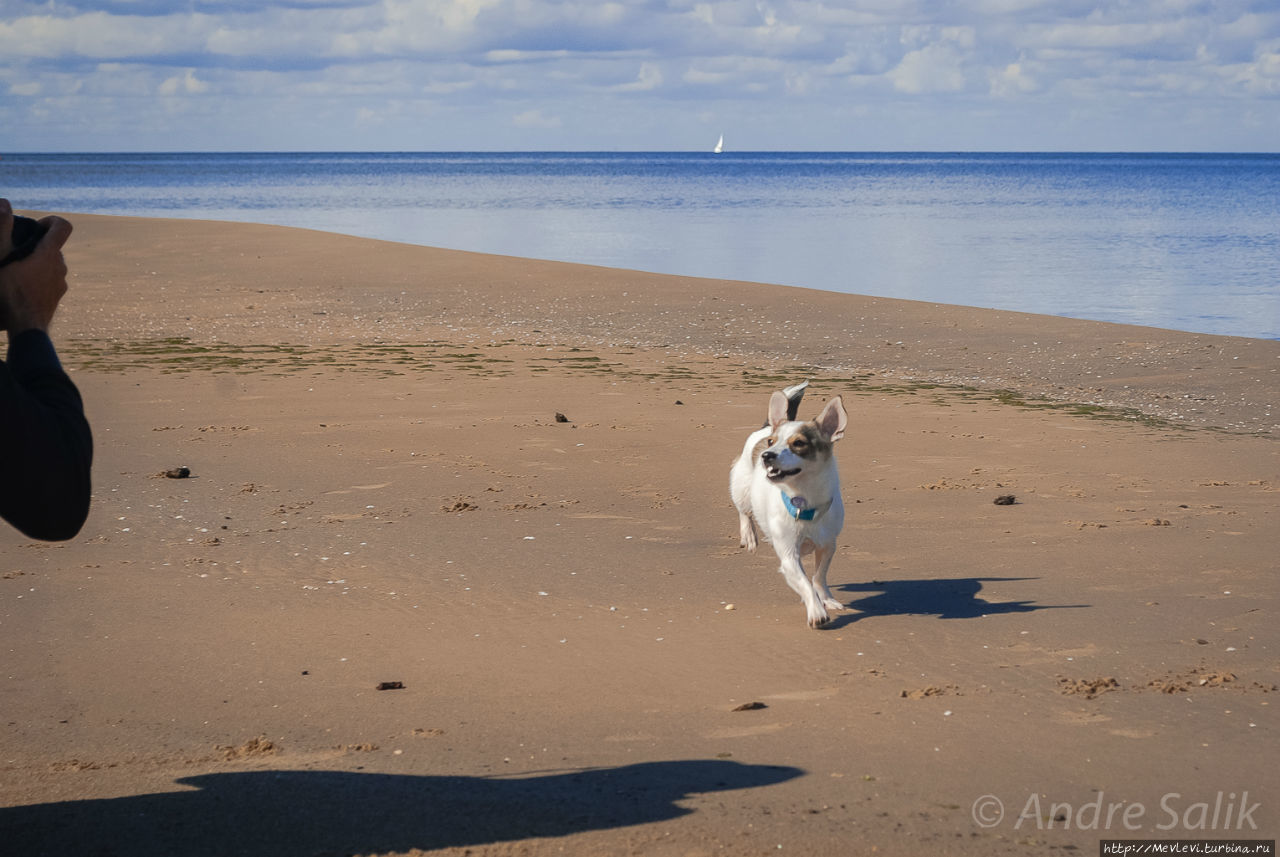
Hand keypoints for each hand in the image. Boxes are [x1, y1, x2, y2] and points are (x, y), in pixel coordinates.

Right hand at [0, 199, 72, 335]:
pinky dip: (39, 277)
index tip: (36, 226)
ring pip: (52, 265)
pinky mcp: (57, 297)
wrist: (25, 328)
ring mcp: (61, 284)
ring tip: (15, 269)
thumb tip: (4, 201)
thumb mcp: (0, 256)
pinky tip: (21, 286)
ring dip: (37, 262)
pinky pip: (51, 280)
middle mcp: (61, 267)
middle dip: (38, 243)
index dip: (51, 220)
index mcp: (50, 254)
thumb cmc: (10, 292)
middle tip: (16, 249)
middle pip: (54, 247)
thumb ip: (1, 229)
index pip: (63, 226)